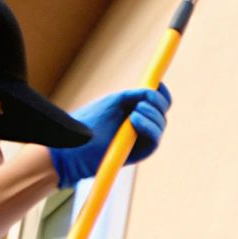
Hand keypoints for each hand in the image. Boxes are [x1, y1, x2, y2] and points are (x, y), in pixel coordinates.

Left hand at [48, 85, 172, 187]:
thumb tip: (154, 89)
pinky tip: (135, 120)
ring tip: (134, 113)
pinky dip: (149, 127)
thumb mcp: (114, 102)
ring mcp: (141, 139)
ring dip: (151, 115)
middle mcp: (141, 125)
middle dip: (157, 103)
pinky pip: (155, 140)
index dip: (161, 93)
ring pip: (160, 124)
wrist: (75, 148)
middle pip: (162, 112)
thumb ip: (135, 95)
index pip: (158, 102)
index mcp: (135, 111)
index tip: (159, 84)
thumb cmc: (90, 123)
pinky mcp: (140, 153)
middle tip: (142, 101)